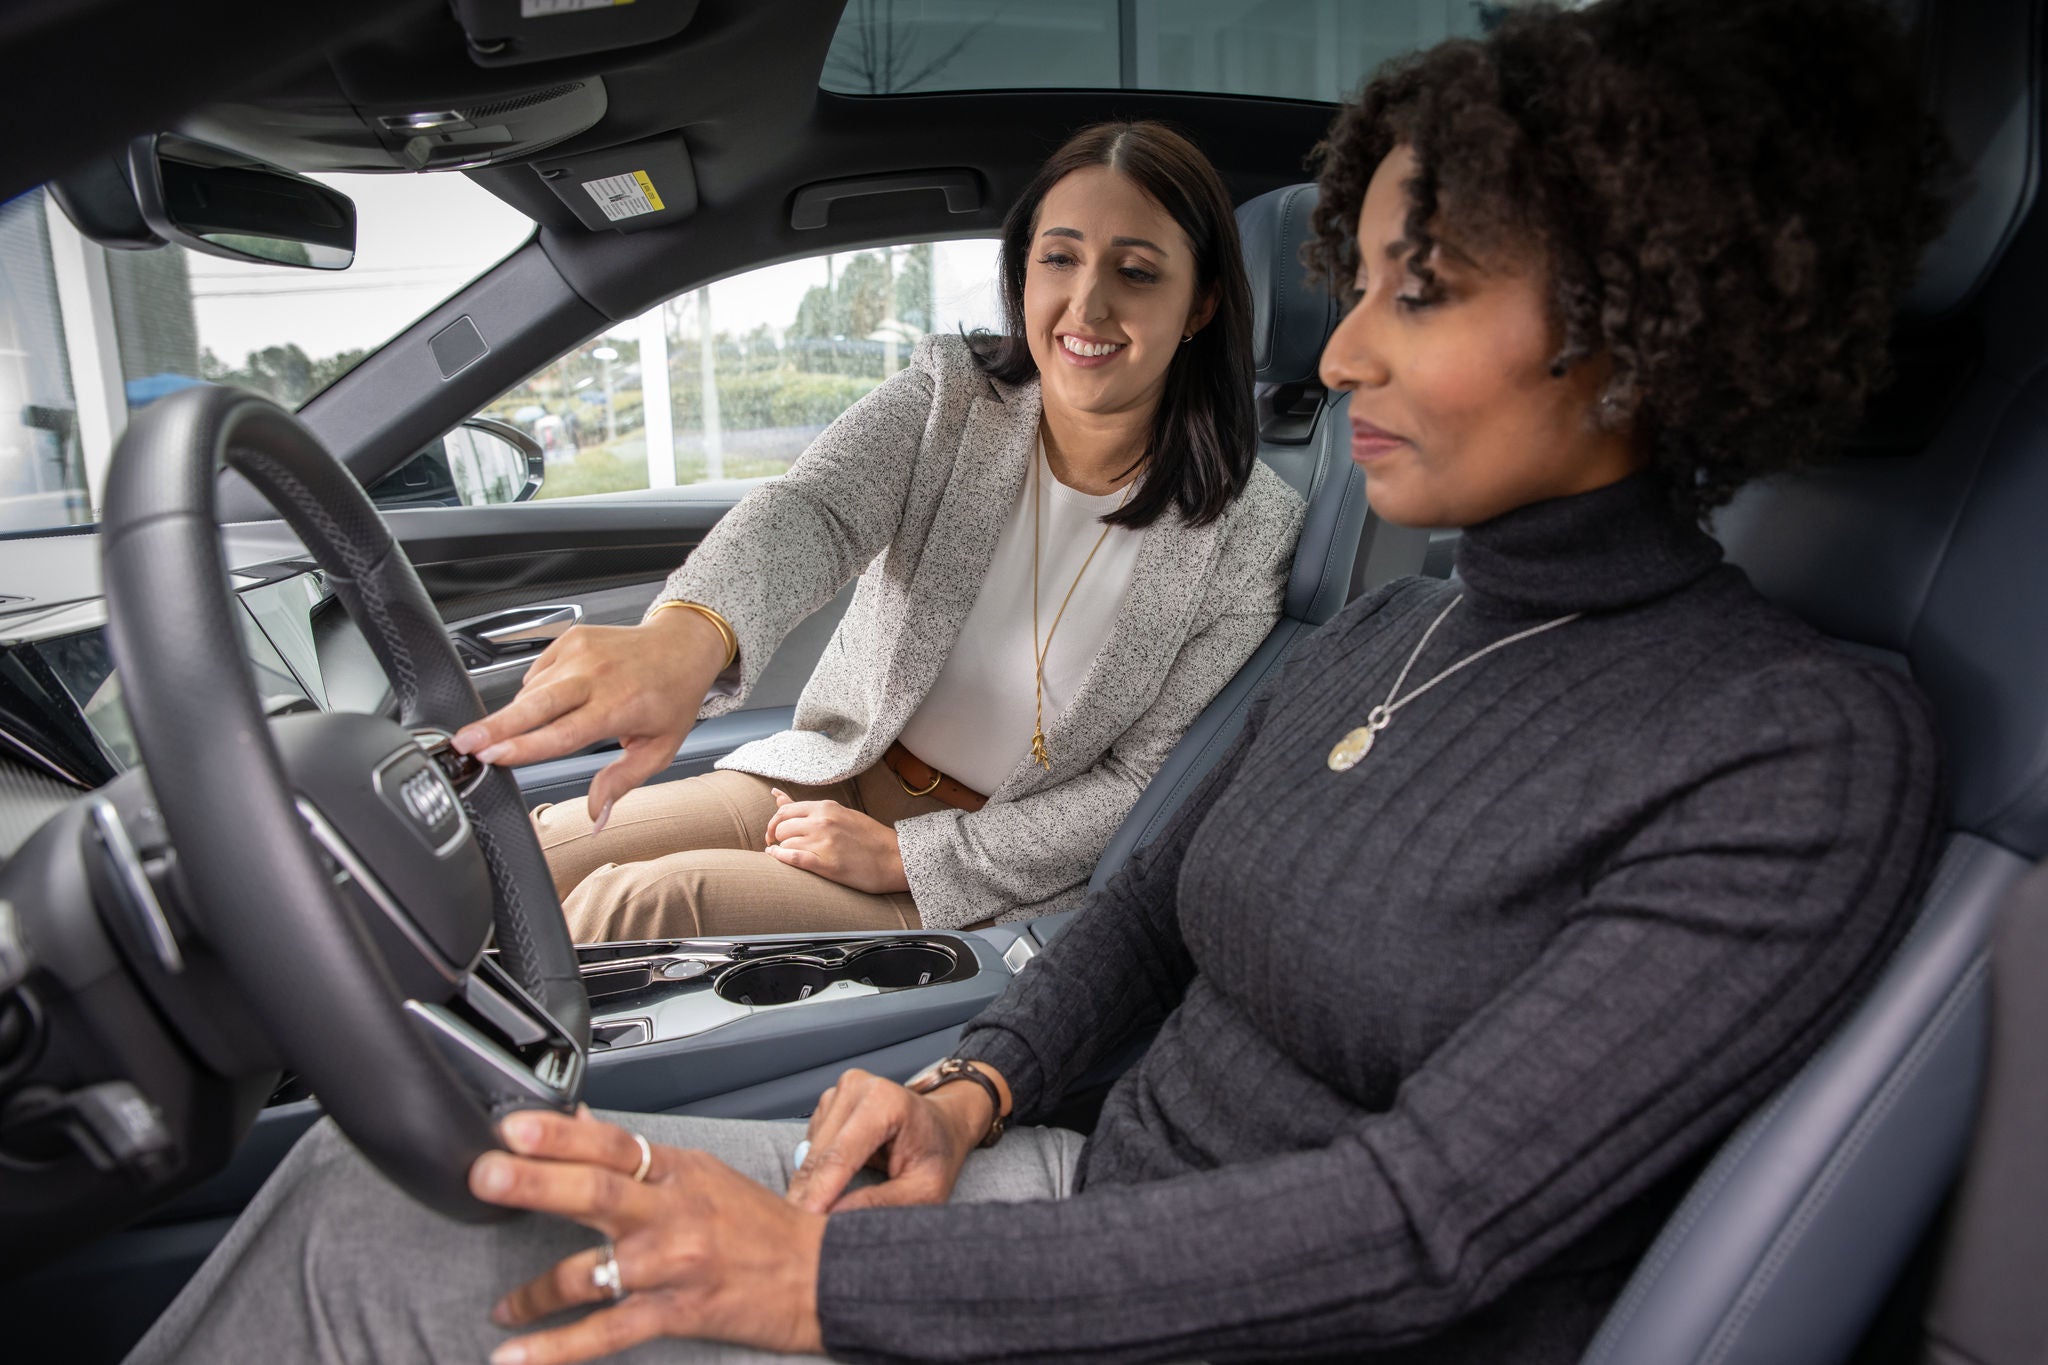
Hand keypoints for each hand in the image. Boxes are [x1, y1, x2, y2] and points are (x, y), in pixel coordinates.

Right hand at [452, 609, 727, 827]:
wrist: (682, 645)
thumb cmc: (671, 698)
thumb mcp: (659, 749)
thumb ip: (620, 782)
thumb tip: (595, 816)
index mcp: (618, 706)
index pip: (562, 732)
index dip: (524, 747)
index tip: (493, 757)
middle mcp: (597, 675)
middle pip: (534, 704)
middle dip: (494, 725)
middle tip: (462, 743)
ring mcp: (581, 652)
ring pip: (532, 690)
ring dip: (522, 714)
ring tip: (535, 727)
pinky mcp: (571, 638)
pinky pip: (537, 673)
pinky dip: (537, 691)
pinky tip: (558, 699)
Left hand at [472, 1108, 825, 1363]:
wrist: (817, 1275)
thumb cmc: (758, 1225)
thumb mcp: (701, 1174)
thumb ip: (636, 1157)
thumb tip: (574, 1123)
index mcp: (678, 1171)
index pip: (610, 1143)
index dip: (559, 1133)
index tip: (513, 1126)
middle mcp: (672, 1212)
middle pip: (596, 1191)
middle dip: (536, 1182)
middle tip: (486, 1174)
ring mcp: (671, 1265)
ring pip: (592, 1270)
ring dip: (535, 1291)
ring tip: (502, 1305)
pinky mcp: (675, 1313)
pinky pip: (606, 1333)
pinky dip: (556, 1348)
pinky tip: (517, 1353)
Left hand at [763, 790, 910, 893]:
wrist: (896, 859)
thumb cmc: (869, 836)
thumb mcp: (839, 813)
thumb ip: (808, 808)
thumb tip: (775, 793)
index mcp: (826, 807)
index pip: (785, 810)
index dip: (774, 823)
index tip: (774, 834)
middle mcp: (822, 822)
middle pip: (781, 827)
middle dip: (777, 838)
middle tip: (779, 847)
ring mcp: (824, 842)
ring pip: (785, 843)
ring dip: (783, 851)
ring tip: (789, 857)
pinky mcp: (827, 864)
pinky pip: (793, 858)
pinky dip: (780, 858)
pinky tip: (777, 859)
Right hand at [785, 1066, 996, 1214]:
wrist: (943, 1124)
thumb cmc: (937, 1154)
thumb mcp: (925, 1190)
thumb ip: (881, 1203)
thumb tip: (834, 1217)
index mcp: (885, 1101)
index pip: (841, 1155)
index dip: (819, 1192)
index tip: (804, 1224)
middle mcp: (858, 1087)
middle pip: (819, 1155)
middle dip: (808, 1197)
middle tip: (806, 1235)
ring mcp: (840, 1091)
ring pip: (809, 1153)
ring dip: (811, 1187)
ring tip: (823, 1214)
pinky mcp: (829, 1102)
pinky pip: (811, 1147)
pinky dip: (816, 1172)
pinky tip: (834, 1184)